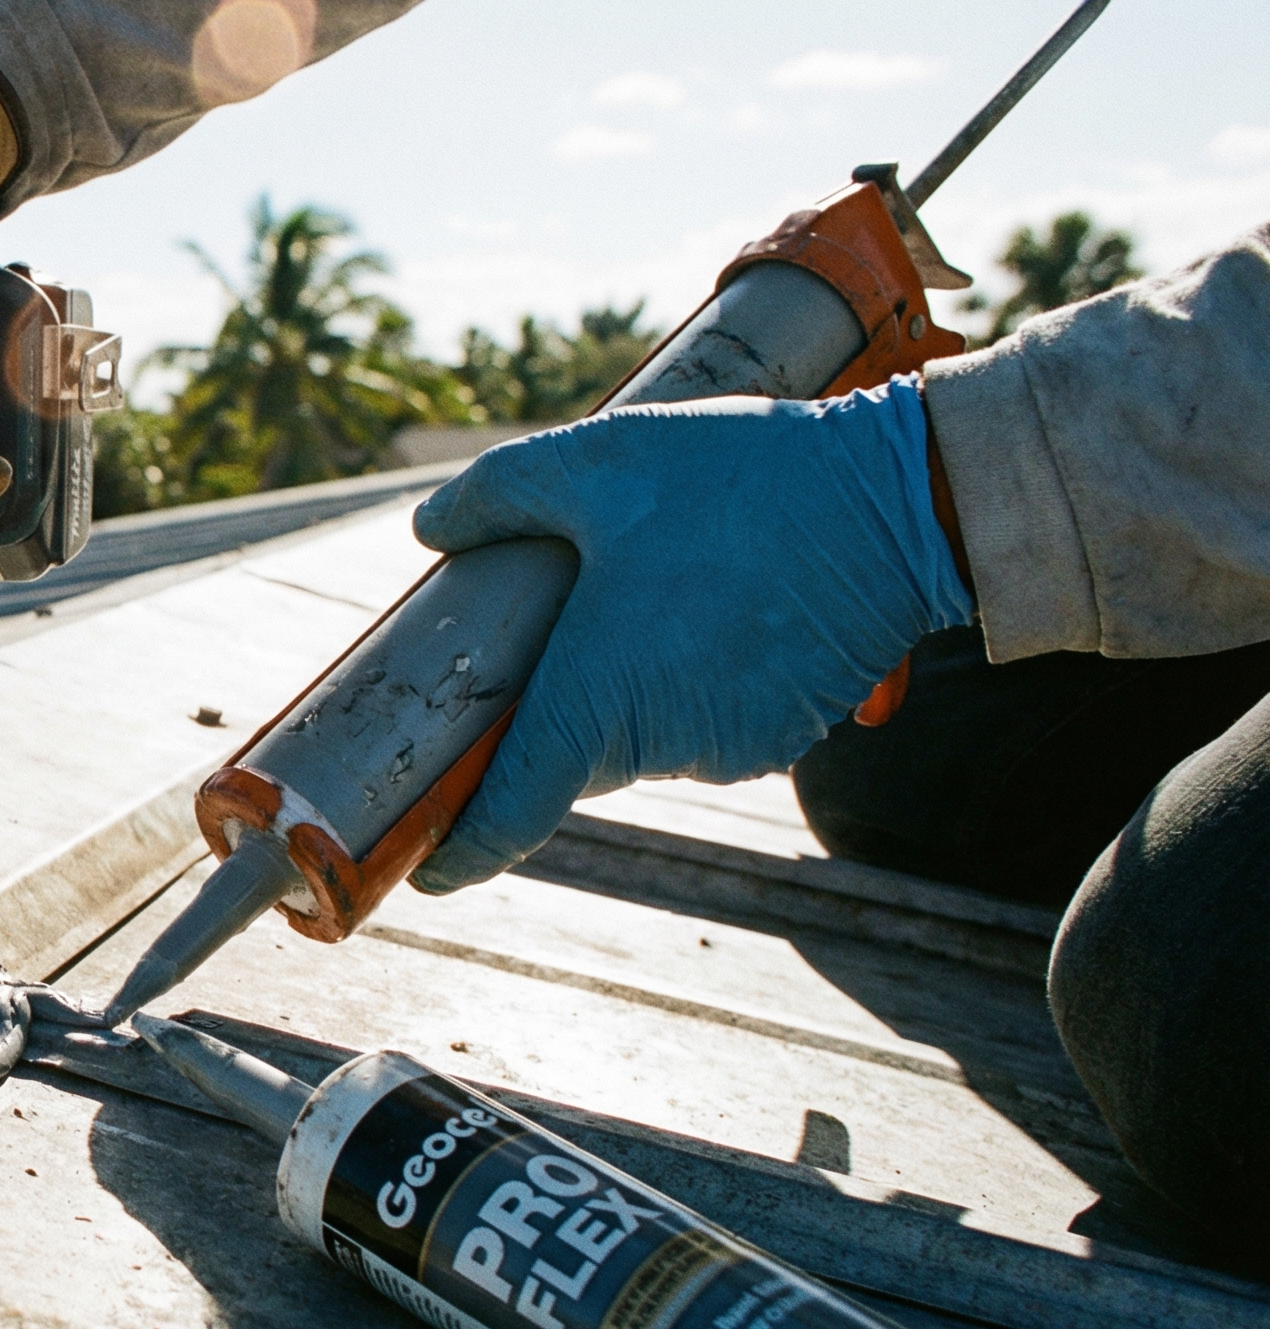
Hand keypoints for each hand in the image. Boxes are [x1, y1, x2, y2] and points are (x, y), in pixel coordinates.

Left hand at [407, 379, 975, 892]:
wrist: (902, 501)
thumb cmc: (739, 480)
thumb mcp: (598, 460)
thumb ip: (500, 495)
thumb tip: (430, 528)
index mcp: (596, 699)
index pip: (511, 813)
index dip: (462, 848)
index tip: (425, 867)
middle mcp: (661, 745)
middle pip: (571, 755)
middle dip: (547, 710)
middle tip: (541, 630)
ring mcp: (728, 750)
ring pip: (639, 737)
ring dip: (626, 687)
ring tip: (646, 592)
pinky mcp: (781, 737)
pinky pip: (703, 725)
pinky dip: (688, 682)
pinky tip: (708, 605)